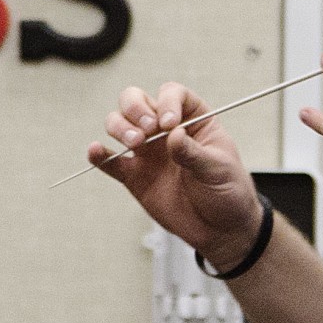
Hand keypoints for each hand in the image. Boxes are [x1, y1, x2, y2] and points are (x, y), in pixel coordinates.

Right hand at [90, 82, 266, 268]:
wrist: (219, 228)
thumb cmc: (227, 191)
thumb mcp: (218, 169)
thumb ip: (193, 153)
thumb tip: (174, 135)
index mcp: (192, 120)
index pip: (172, 94)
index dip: (167, 102)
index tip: (169, 123)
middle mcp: (165, 130)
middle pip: (137, 101)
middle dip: (135, 109)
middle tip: (145, 130)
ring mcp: (147, 152)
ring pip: (119, 125)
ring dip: (119, 127)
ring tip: (133, 143)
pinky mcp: (134, 175)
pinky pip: (111, 161)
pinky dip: (100, 155)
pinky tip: (96, 152)